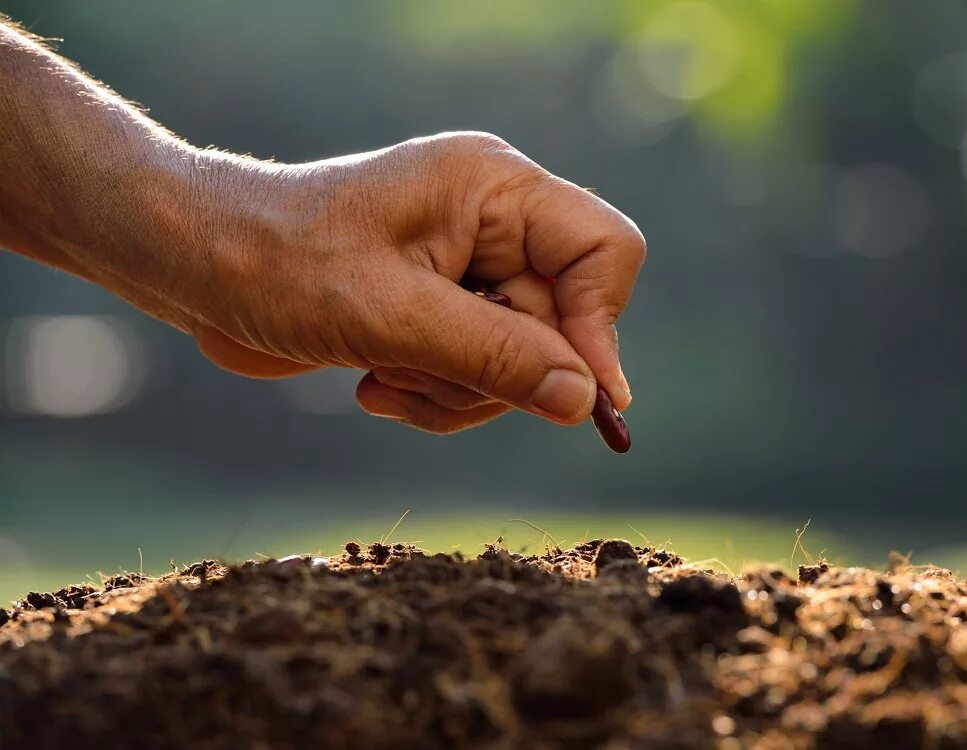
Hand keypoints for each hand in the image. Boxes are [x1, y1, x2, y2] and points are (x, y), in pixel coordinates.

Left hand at [186, 132, 644, 432]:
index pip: (606, 250)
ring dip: (455, 391)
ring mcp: (473, 264)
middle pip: (564, 323)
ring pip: (525, 361)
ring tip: (382, 376)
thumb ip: (494, 356)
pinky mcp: (447, 304)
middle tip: (417, 372)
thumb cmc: (279, 264)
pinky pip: (482, 373)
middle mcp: (497, 220)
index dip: (598, 326)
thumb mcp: (391, 316)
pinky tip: (374, 382)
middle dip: (493, 371)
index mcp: (495, 188)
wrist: (198, 263)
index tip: (571, 396)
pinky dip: (435, 394)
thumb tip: (585, 401)